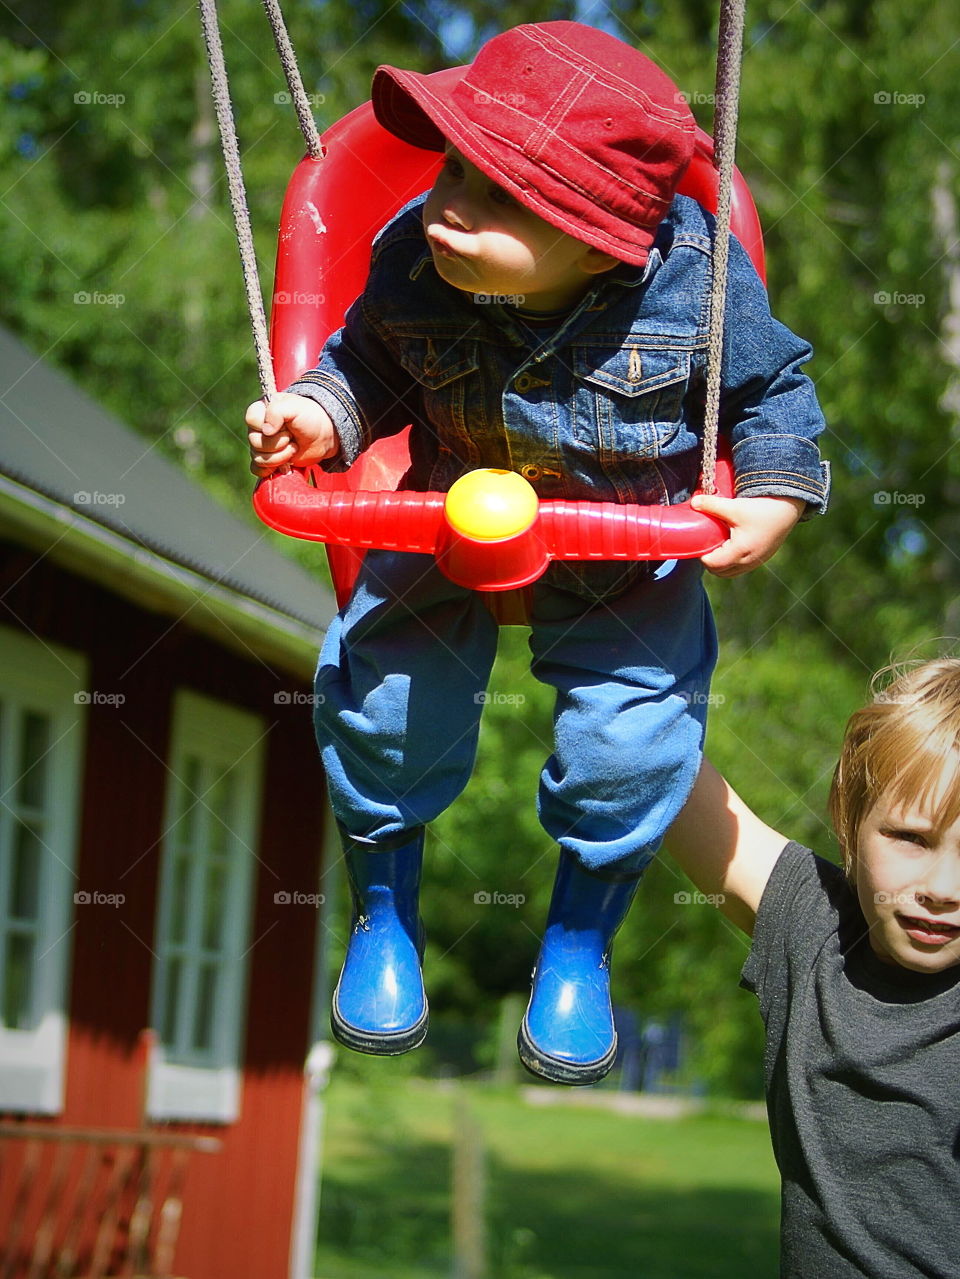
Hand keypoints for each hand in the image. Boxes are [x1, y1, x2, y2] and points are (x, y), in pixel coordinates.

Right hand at [246, 393, 338, 477]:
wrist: (323, 435)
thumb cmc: (308, 417)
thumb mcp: (294, 407)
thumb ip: (277, 411)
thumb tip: (266, 432)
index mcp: (260, 410)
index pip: (251, 419)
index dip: (268, 425)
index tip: (285, 424)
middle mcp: (257, 428)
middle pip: (254, 442)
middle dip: (278, 443)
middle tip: (291, 437)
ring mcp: (261, 445)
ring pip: (258, 458)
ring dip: (280, 456)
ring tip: (294, 448)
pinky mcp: (267, 461)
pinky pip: (257, 470)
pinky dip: (271, 470)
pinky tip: (284, 465)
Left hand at [690, 493, 805, 577]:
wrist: (788, 508)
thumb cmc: (761, 508)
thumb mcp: (734, 506)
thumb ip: (712, 505)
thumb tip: (693, 502)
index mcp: (740, 551)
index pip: (712, 564)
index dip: (701, 555)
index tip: (699, 543)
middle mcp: (748, 561)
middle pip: (719, 572)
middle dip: (710, 560)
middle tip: (706, 544)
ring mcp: (756, 562)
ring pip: (731, 572)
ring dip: (721, 563)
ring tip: (718, 545)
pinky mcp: (762, 558)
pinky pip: (741, 568)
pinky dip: (732, 562)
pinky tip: (731, 546)